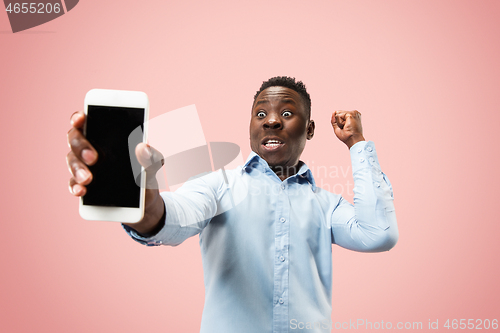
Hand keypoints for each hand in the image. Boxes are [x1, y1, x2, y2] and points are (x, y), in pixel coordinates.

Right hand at [66, 111, 164, 233]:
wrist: (147, 199)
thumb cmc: (146, 171)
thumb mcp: (153, 163)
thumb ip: (151, 155)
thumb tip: (143, 147)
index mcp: (107, 135)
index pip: (88, 119)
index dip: (80, 117)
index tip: (81, 119)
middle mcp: (92, 146)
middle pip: (75, 139)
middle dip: (81, 146)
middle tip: (93, 158)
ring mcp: (85, 165)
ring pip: (72, 161)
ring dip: (77, 169)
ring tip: (88, 179)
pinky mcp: (84, 184)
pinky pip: (74, 183)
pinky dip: (76, 187)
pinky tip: (82, 190)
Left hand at [331, 110, 364, 148]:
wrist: (352, 140)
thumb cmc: (347, 136)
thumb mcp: (338, 127)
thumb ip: (334, 119)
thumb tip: (333, 111)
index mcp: (352, 116)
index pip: (340, 114)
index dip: (339, 122)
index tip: (346, 128)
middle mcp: (354, 113)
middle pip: (338, 113)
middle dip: (338, 122)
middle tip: (346, 128)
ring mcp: (353, 113)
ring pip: (338, 114)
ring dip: (339, 123)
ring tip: (346, 127)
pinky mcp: (351, 114)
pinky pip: (338, 116)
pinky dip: (339, 123)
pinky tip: (346, 126)